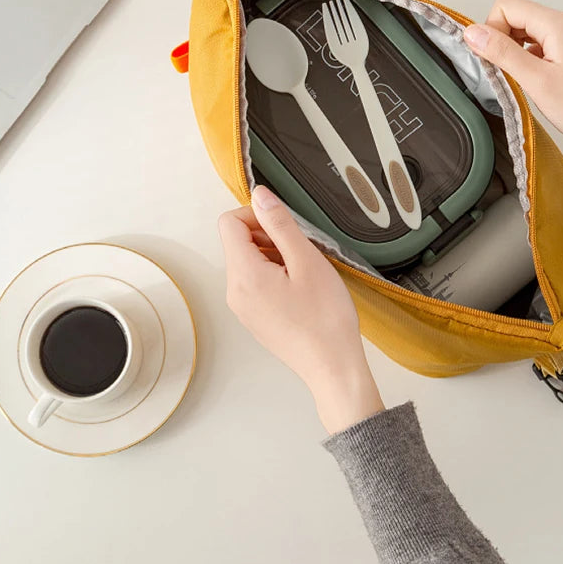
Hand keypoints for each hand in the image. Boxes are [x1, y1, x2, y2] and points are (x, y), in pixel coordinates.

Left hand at [218, 186, 383, 432]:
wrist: (332, 367)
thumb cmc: (325, 319)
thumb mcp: (307, 260)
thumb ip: (280, 224)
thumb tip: (260, 196)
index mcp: (243, 275)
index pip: (229, 223)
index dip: (257, 215)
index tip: (284, 226)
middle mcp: (234, 291)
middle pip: (237, 242)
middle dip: (267, 235)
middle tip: (301, 250)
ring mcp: (242, 307)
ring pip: (248, 261)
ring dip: (274, 255)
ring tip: (304, 271)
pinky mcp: (254, 316)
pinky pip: (255, 282)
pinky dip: (275, 274)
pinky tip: (301, 287)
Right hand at [463, 0, 562, 198]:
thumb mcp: (537, 82)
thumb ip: (502, 53)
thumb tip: (472, 32)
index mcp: (559, 24)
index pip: (507, 6)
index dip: (491, 31)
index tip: (494, 60)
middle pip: (517, 16)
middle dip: (503, 42)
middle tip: (510, 75)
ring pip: (528, 31)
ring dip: (518, 53)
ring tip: (529, 82)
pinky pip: (543, 43)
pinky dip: (532, 59)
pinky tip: (540, 83)